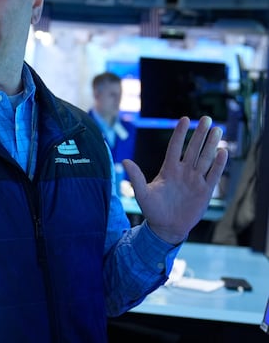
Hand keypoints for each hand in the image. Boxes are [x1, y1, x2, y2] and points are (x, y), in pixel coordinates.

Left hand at [123, 116, 227, 243]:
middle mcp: (183, 171)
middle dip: (200, 134)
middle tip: (207, 118)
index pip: (175, 147)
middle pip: (193, 149)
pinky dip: (218, 164)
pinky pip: (213, 175)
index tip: (184, 119)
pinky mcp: (205, 191)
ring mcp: (195, 180)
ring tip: (217, 130)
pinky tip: (222, 151)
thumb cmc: (152, 210)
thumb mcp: (142, 193)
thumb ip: (135, 177)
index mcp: (168, 169)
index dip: (180, 134)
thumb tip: (124, 161)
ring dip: (211, 144)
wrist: (166, 228)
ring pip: (205, 159)